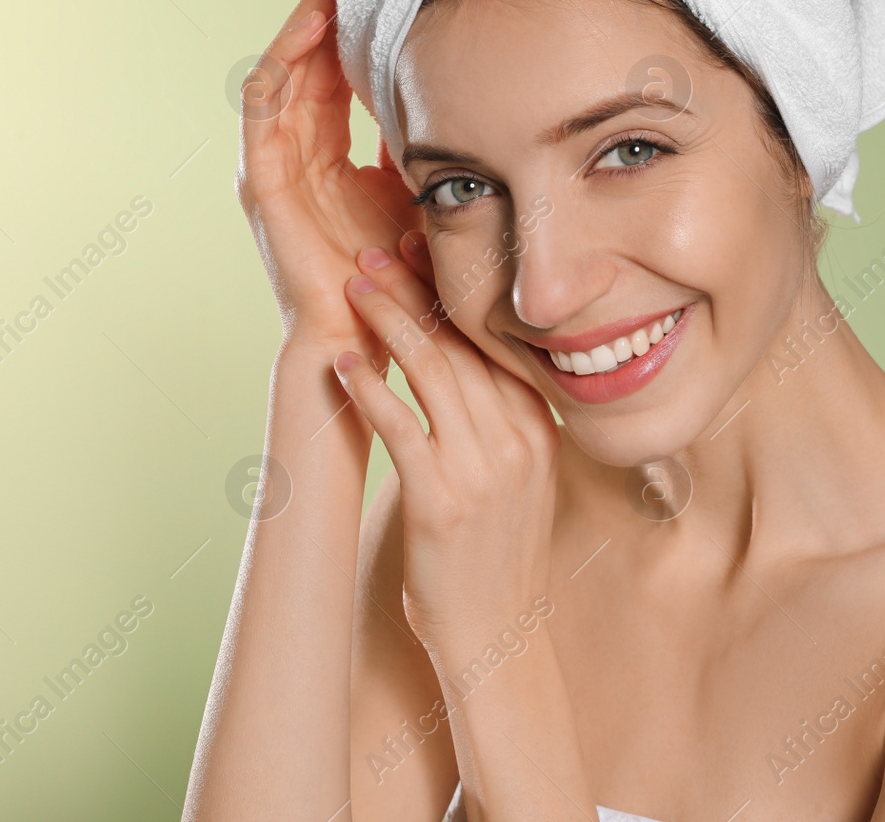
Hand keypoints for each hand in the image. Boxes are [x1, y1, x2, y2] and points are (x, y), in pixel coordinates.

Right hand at [235, 0, 420, 358]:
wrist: (368, 333)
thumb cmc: (398, 277)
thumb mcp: (417, 194)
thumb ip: (421, 150)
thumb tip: (460, 101)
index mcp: (326, 160)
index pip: (334, 81)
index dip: (354, 36)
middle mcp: (294, 158)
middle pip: (305, 68)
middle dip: (329, 18)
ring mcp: (273, 169)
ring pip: (282, 74)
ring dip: (305, 26)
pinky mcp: (262, 181)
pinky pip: (264, 104)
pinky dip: (283, 60)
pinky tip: (312, 24)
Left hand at [329, 236, 562, 649]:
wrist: (497, 634)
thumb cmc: (496, 553)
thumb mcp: (520, 476)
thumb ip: (500, 421)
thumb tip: (459, 366)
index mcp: (540, 428)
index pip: (494, 340)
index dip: (453, 292)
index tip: (422, 251)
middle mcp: (518, 441)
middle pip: (461, 344)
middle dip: (412, 291)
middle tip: (373, 251)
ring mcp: (483, 470)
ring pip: (432, 372)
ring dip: (387, 321)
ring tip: (351, 286)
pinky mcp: (441, 500)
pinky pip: (401, 427)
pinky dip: (369, 388)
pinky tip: (344, 360)